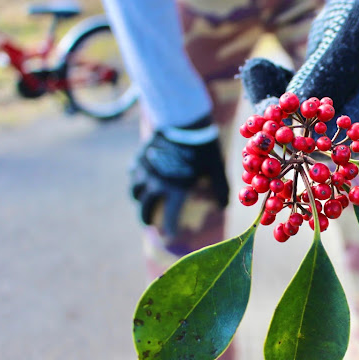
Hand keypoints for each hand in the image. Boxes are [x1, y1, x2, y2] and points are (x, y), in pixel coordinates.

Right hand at [130, 115, 228, 235]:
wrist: (184, 123)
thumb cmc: (203, 147)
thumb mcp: (216, 169)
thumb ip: (220, 189)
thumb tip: (224, 206)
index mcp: (175, 189)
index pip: (170, 216)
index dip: (170, 228)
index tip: (170, 237)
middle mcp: (156, 183)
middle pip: (146, 207)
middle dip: (147, 218)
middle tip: (149, 223)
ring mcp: (145, 170)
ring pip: (136, 191)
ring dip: (139, 199)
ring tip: (142, 202)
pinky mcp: (140, 157)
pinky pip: (133, 172)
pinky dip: (135, 178)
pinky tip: (139, 178)